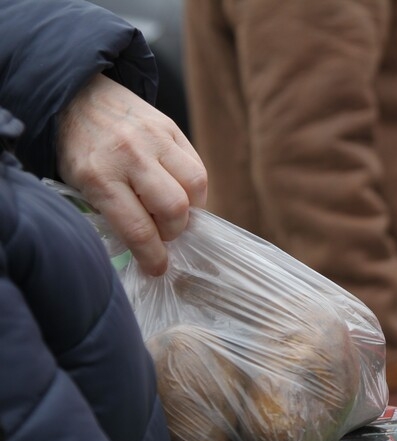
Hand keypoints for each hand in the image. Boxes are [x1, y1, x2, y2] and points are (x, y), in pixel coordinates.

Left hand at [57, 74, 207, 275]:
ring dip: (191, 208)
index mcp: (98, 177)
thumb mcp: (80, 184)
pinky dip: (194, 187)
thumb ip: (112, 211)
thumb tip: (147, 244)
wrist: (77, 94)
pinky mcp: (170, 127)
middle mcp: (128, 156)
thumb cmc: (78, 149)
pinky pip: (196, 165)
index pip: (137, 228)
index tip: (158, 267)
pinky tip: (180, 189)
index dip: (154, 256)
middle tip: (164, 232)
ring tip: (175, 210)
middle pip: (174, 208)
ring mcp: (153, 139)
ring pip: (195, 186)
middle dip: (174, 231)